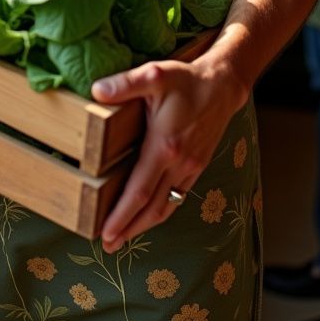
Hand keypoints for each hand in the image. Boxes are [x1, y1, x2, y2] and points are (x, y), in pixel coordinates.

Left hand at [91, 57, 240, 250]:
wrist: (222, 86)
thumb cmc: (186, 79)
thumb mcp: (154, 74)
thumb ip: (125, 83)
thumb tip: (96, 91)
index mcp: (164, 146)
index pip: (138, 191)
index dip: (121, 215)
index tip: (105, 233)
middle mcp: (178, 163)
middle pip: (151, 208)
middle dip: (128, 229)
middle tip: (107, 246)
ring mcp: (190, 167)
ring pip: (165, 206)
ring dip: (144, 225)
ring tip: (123, 238)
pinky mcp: (197, 166)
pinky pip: (177, 197)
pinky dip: (161, 211)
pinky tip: (150, 215)